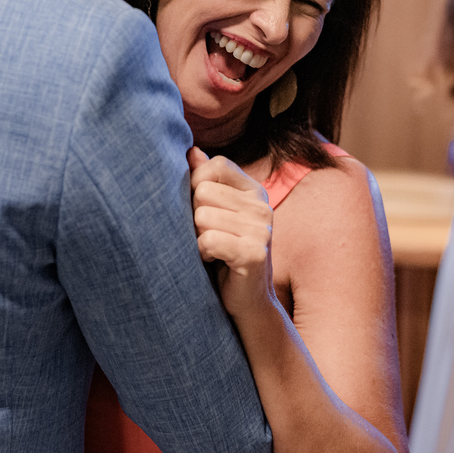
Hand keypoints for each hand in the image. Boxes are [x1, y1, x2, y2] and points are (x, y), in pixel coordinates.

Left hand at [188, 147, 274, 318]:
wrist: (247, 301)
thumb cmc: (223, 253)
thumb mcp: (215, 213)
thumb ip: (206, 180)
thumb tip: (191, 150)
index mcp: (254, 192)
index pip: (216, 165)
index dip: (196, 183)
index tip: (198, 208)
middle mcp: (262, 207)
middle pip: (203, 191)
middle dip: (193, 215)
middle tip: (205, 235)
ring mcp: (261, 230)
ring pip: (202, 216)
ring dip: (196, 236)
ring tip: (210, 249)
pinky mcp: (254, 253)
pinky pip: (208, 240)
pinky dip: (202, 252)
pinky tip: (213, 260)